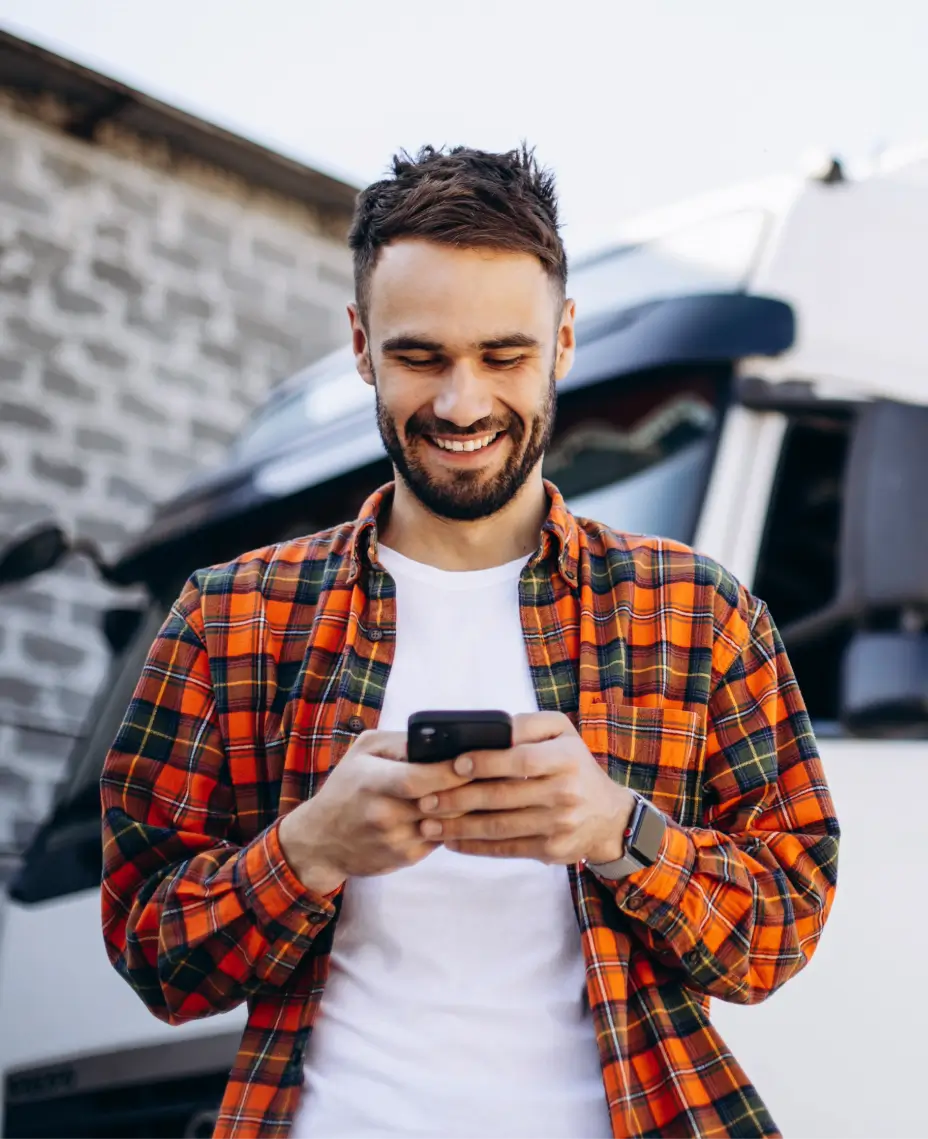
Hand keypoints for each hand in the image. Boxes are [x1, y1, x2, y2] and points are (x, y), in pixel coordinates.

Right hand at [279, 730, 472, 892]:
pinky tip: (459, 811)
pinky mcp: (405, 858)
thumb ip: (401, 742)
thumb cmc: (346, 787)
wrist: (320, 840)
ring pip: (446, 823)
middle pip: (440, 803)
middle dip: (468, 789)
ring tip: (482, 790)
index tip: (472, 761)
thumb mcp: (364, 751)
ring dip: (465, 809)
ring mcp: (396, 840)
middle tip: (490, 775)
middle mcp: (384, 815)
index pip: (419, 779)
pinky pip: (440, 839)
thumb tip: (439, 739)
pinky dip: (452, 824)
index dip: (449, 771)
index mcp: (372, 782)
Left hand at [414, 711, 636, 863]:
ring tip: (428, 824)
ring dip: (459, 827)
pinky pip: (507, 848)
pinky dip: (476, 847)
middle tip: (426, 800)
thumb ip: (527, 726)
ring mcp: (559, 824)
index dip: (485, 762)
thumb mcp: (561, 733)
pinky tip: (452, 842)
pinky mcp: (551, 850)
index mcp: (565, 757)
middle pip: (502, 796)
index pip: (520, 760)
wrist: (608, 817)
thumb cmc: (574, 766)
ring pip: (499, 826)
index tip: (454, 764)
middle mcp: (564, 792)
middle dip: (458, 799)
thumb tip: (489, 729)